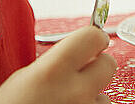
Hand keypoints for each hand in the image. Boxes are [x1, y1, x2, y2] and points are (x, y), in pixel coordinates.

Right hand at [0, 26, 116, 103]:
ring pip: (104, 93)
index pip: (93, 37)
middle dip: (99, 65)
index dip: (94, 38)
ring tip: (67, 100)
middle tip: (84, 70)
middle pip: (109, 64)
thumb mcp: (24, 78)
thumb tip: (81, 50)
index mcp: (53, 71)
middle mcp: (75, 91)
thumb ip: (56, 61)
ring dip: (91, 94)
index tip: (92, 41)